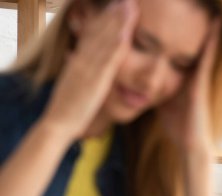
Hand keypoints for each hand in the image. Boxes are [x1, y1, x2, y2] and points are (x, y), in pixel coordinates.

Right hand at [40, 0, 138, 139]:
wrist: (58, 123)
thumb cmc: (67, 106)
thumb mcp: (72, 83)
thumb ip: (77, 70)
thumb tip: (77, 60)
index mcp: (77, 60)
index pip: (91, 34)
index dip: (103, 18)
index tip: (114, 6)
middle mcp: (82, 59)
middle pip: (99, 31)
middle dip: (113, 14)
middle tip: (125, 0)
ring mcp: (89, 68)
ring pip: (105, 40)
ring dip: (118, 22)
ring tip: (129, 5)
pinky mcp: (96, 80)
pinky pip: (108, 59)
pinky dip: (116, 44)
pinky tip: (125, 32)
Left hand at [158, 20, 220, 160]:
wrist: (190, 143)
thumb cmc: (179, 126)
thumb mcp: (165, 102)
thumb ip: (160, 90)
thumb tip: (146, 83)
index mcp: (183, 77)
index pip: (181, 50)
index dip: (180, 33)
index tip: (176, 14)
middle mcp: (193, 74)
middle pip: (194, 43)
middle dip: (194, 24)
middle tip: (197, 5)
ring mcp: (200, 77)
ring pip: (205, 46)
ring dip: (207, 28)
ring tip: (205, 6)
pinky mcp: (202, 81)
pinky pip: (208, 57)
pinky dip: (212, 41)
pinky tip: (213, 24)